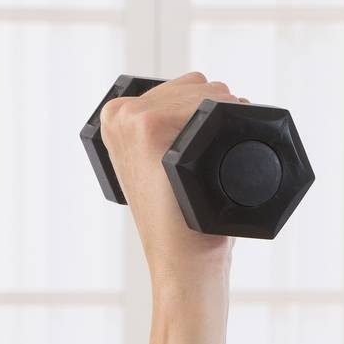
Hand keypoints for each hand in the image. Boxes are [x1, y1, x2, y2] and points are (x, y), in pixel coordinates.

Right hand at [97, 71, 245, 285]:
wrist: (181, 258)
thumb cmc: (183, 219)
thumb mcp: (164, 168)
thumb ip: (174, 133)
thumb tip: (213, 102)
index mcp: (116, 115)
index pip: (183, 86)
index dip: (210, 110)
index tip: (211, 147)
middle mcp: (120, 113)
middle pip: (197, 85)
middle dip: (221, 112)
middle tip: (214, 160)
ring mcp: (132, 119)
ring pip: (208, 92)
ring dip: (228, 115)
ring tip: (214, 162)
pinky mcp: (151, 128)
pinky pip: (211, 105)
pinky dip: (227, 122)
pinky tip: (216, 157)